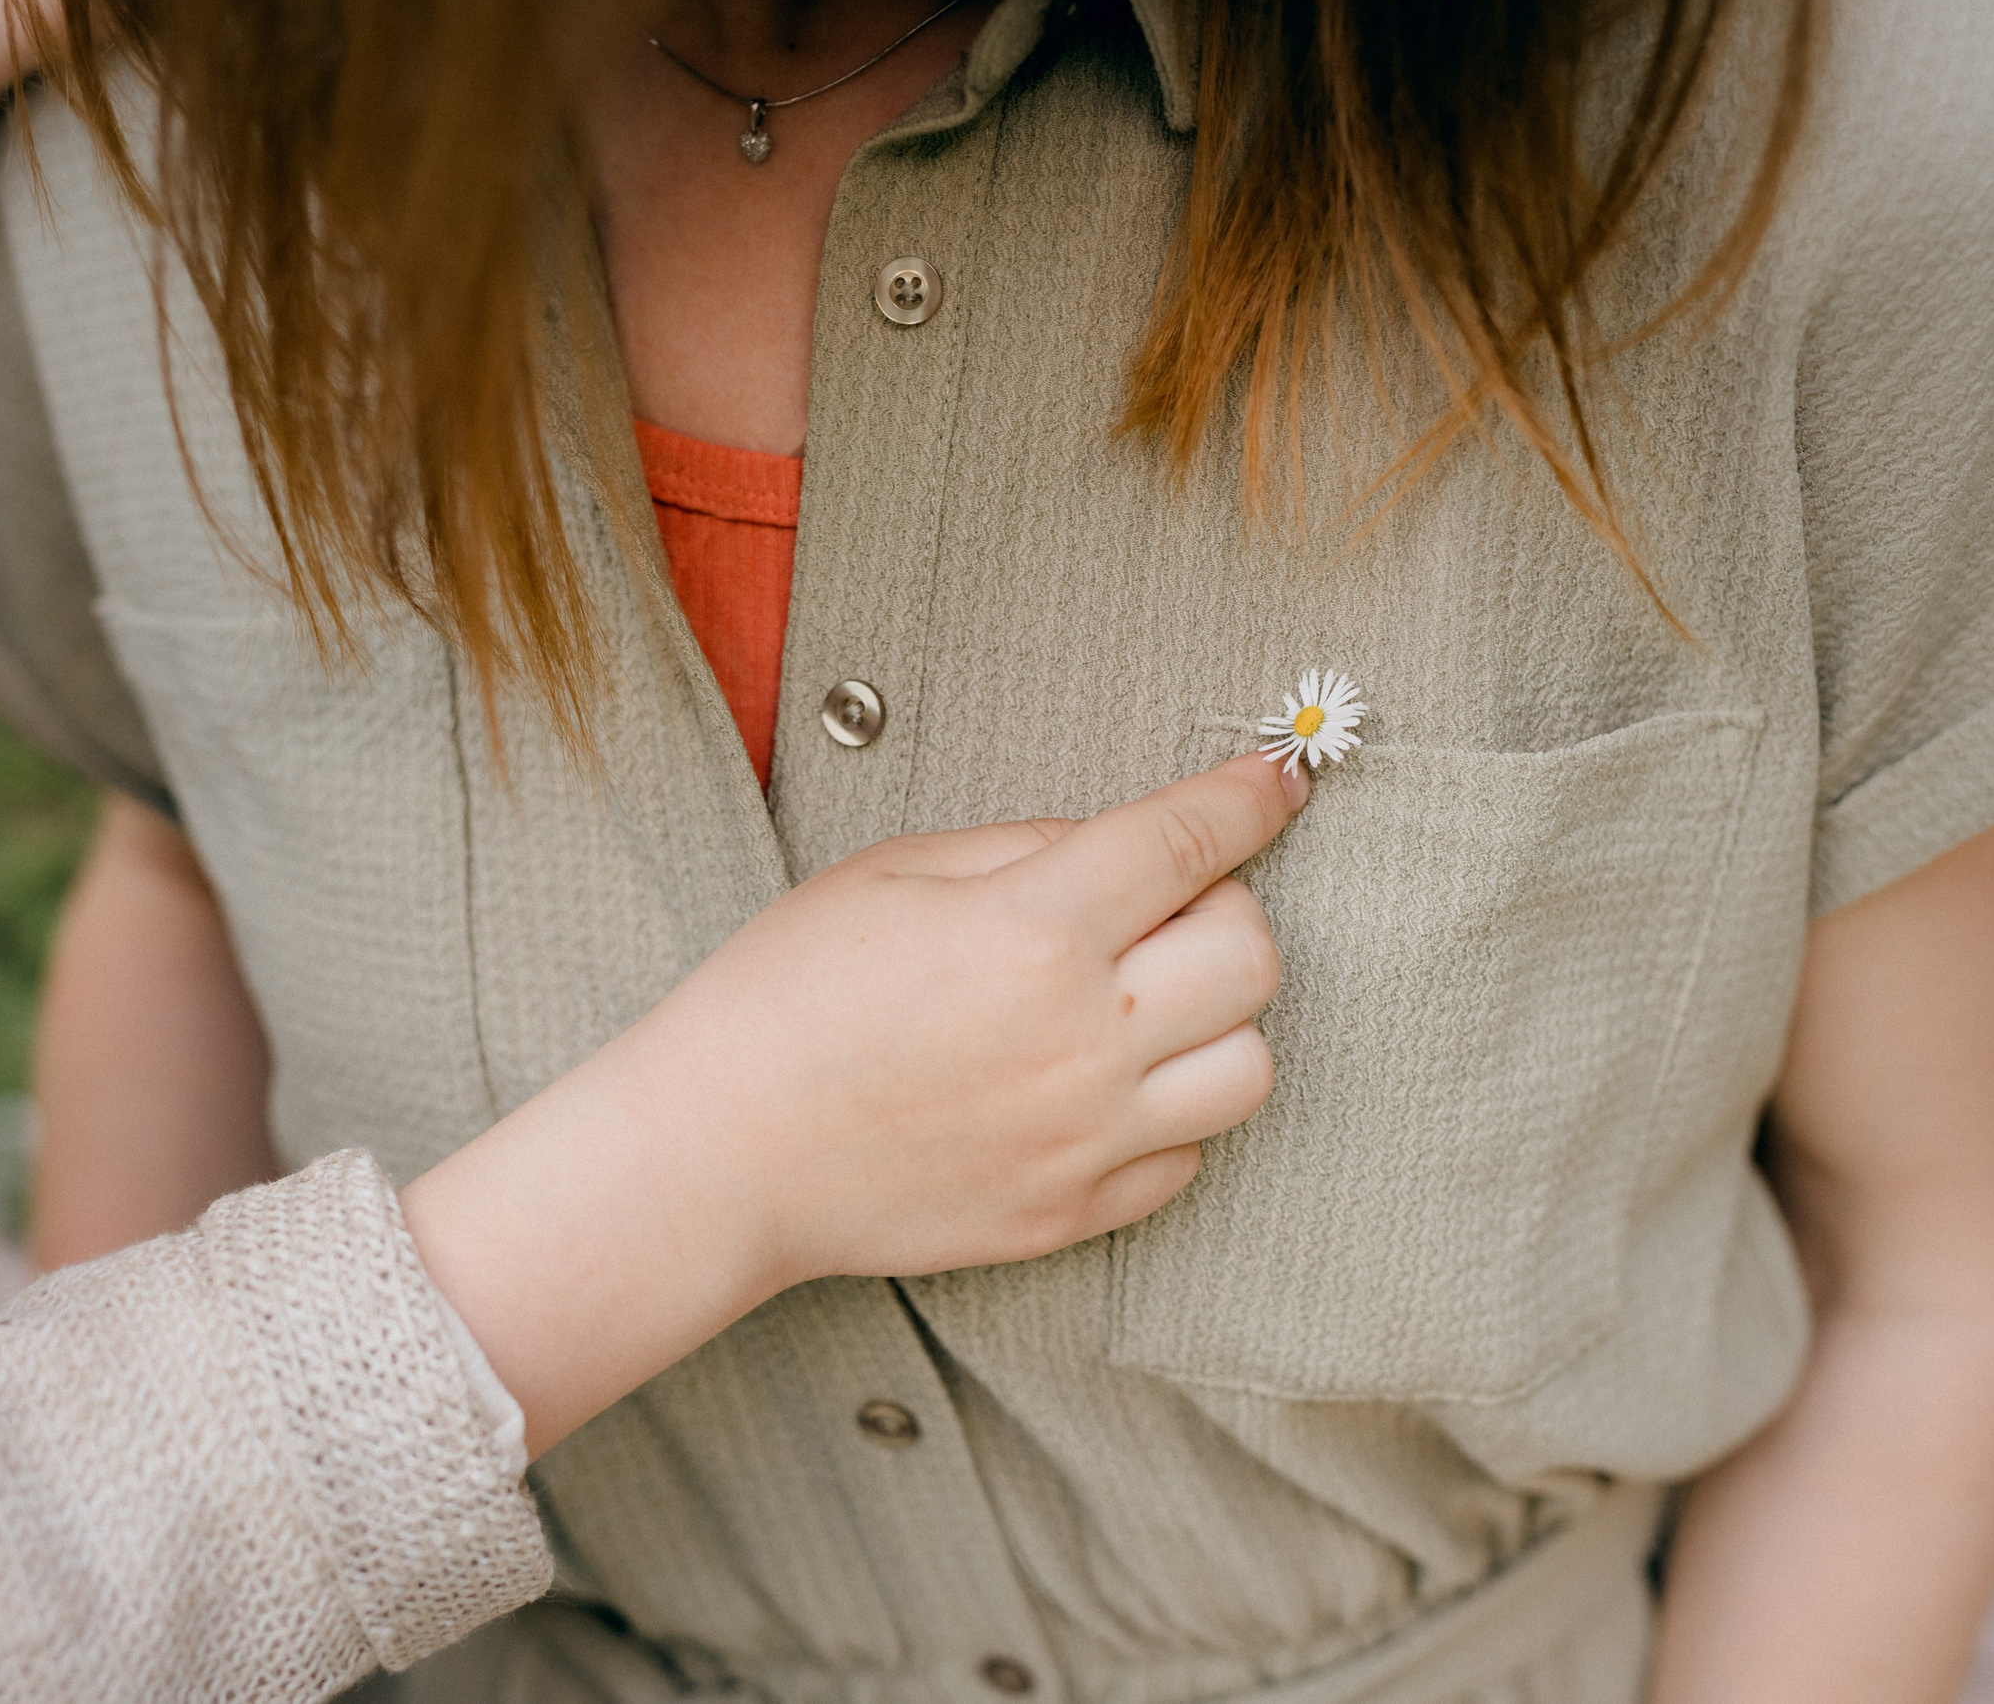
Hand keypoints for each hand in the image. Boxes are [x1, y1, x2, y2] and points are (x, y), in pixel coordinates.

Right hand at [402, 753, 1306, 1455]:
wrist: (718, 1153)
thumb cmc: (782, 997)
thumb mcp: (892, 871)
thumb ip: (1025, 847)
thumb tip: (1125, 849)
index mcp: (1031, 930)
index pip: (1188, 842)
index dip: (1247, 798)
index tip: (1275, 780)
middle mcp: (1081, 1037)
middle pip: (1254, 956)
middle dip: (1225, 909)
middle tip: (1158, 909)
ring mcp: (1084, 1136)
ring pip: (1250, 1069)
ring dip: (1214, 1021)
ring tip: (1138, 1007)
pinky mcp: (1071, 1212)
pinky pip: (1186, 1157)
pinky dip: (1166, 1112)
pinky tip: (1096, 1085)